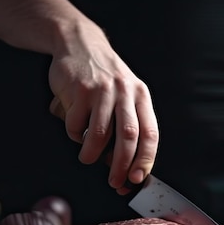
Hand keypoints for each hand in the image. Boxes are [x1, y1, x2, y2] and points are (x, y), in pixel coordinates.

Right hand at [48, 20, 158, 193]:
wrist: (78, 42)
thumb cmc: (103, 77)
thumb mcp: (124, 95)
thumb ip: (126, 126)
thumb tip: (124, 167)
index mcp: (141, 96)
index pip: (150, 134)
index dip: (145, 160)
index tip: (137, 178)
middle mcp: (124, 92)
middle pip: (127, 137)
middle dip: (121, 166)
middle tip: (115, 182)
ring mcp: (101, 90)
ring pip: (99, 135)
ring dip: (92, 154)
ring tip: (87, 157)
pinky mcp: (79, 90)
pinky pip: (76, 124)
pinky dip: (74, 134)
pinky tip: (74, 128)